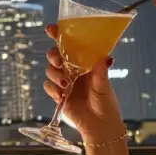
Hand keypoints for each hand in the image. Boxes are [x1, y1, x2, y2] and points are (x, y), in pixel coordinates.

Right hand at [43, 23, 125, 141]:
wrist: (100, 125)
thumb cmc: (106, 103)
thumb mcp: (104, 86)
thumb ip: (101, 72)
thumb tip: (106, 57)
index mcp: (84, 63)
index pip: (69, 45)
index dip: (59, 35)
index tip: (51, 29)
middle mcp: (72, 70)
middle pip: (55, 55)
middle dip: (53, 55)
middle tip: (59, 62)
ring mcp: (64, 82)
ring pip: (50, 70)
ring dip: (55, 74)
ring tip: (66, 84)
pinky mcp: (58, 94)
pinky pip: (48, 86)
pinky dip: (53, 89)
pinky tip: (62, 95)